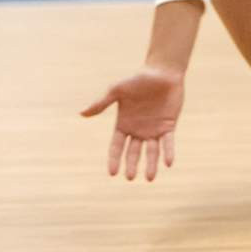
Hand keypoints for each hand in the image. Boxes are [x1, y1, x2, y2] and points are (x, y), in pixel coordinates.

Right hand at [82, 66, 185, 180]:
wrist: (161, 73)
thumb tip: (81, 114)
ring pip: (151, 151)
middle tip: (130, 178)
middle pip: (133, 152)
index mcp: (123, 124)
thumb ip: (101, 103)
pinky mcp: (168, 125)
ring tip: (149, 178)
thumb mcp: (116, 91)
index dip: (114, 159)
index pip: (116, 146)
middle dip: (131, 165)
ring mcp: (154, 129)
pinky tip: (168, 163)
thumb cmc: (137, 79)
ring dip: (151, 164)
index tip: (112, 173)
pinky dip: (168, 152)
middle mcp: (138, 130)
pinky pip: (168, 142)